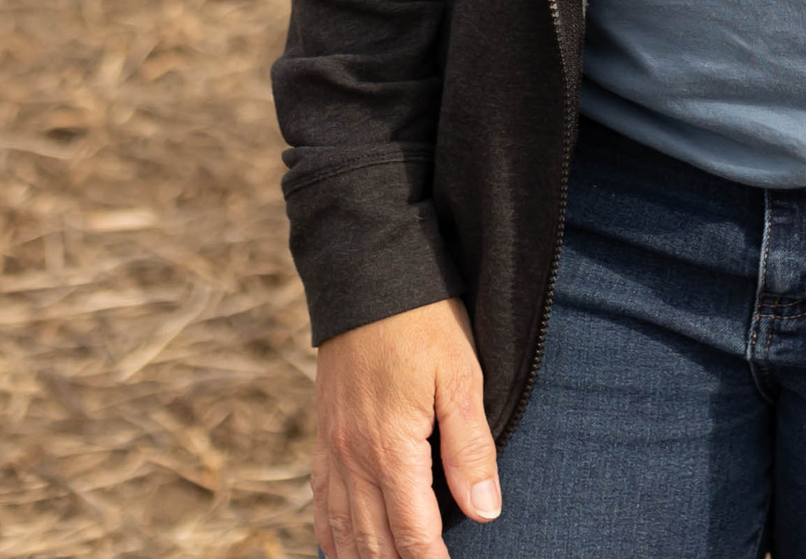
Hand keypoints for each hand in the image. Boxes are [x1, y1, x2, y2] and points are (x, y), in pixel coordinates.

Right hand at [311, 296, 501, 555]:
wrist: (366, 273)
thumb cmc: (424, 321)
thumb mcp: (462, 375)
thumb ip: (470, 448)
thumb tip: (484, 513)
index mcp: (389, 449)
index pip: (413, 536)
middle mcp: (352, 459)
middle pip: (373, 544)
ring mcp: (331, 449)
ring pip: (341, 532)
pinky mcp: (323, 436)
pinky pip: (321, 503)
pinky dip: (333, 536)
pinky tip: (344, 549)